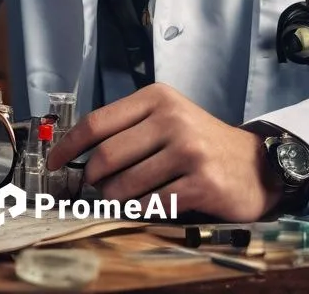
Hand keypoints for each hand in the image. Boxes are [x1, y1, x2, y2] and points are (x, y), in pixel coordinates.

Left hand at [46, 83, 280, 220]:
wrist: (255, 164)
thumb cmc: (201, 142)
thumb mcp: (167, 118)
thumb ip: (128, 127)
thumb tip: (77, 148)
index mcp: (157, 98)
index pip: (98, 121)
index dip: (69, 145)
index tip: (53, 161)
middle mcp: (172, 119)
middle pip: (107, 155)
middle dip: (92, 177)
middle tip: (93, 185)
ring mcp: (188, 150)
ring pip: (126, 183)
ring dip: (113, 197)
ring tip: (117, 197)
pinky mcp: (201, 182)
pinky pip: (152, 203)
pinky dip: (140, 210)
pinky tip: (144, 206)